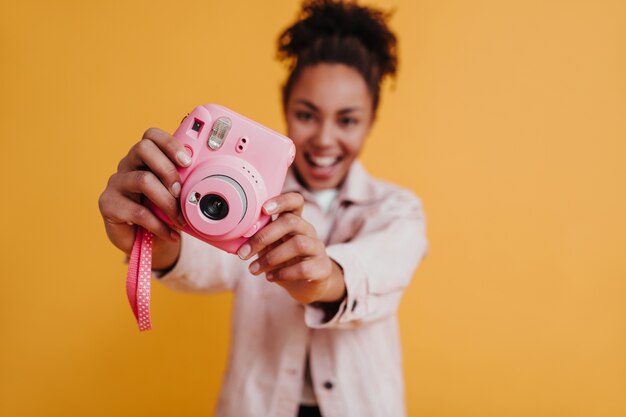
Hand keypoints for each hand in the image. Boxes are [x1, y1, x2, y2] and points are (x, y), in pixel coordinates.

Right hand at [98, 128, 190, 268]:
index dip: (170, 144)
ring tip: (180, 219)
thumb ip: (184, 181)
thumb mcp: (176, 195)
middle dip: (168, 170)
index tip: (187, 162)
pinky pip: (137, 212)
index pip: (152, 135)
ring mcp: (116, 183)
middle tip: (181, 192)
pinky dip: (159, 225)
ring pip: (142, 180)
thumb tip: (206, 177)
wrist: (145, 242)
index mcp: (144, 157)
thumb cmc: (163, 213)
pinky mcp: (108, 204)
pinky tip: (171, 234)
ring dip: (167, 201)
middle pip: (143, 148)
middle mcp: (127, 165)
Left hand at [237, 192, 345, 304]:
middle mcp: (308, 231)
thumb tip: (236, 242)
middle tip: (243, 254)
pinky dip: (283, 273)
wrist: (308, 285)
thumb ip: (260, 239)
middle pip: (291, 222)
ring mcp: (318, 248)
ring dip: (270, 258)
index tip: (263, 209)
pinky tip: (270, 277)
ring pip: (298, 244)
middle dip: (263, 237)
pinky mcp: (322, 268)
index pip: (295, 201)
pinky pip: (304, 268)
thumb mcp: (271, 246)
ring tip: (253, 269)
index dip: (281, 201)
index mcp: (295, 221)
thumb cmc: (284, 260)